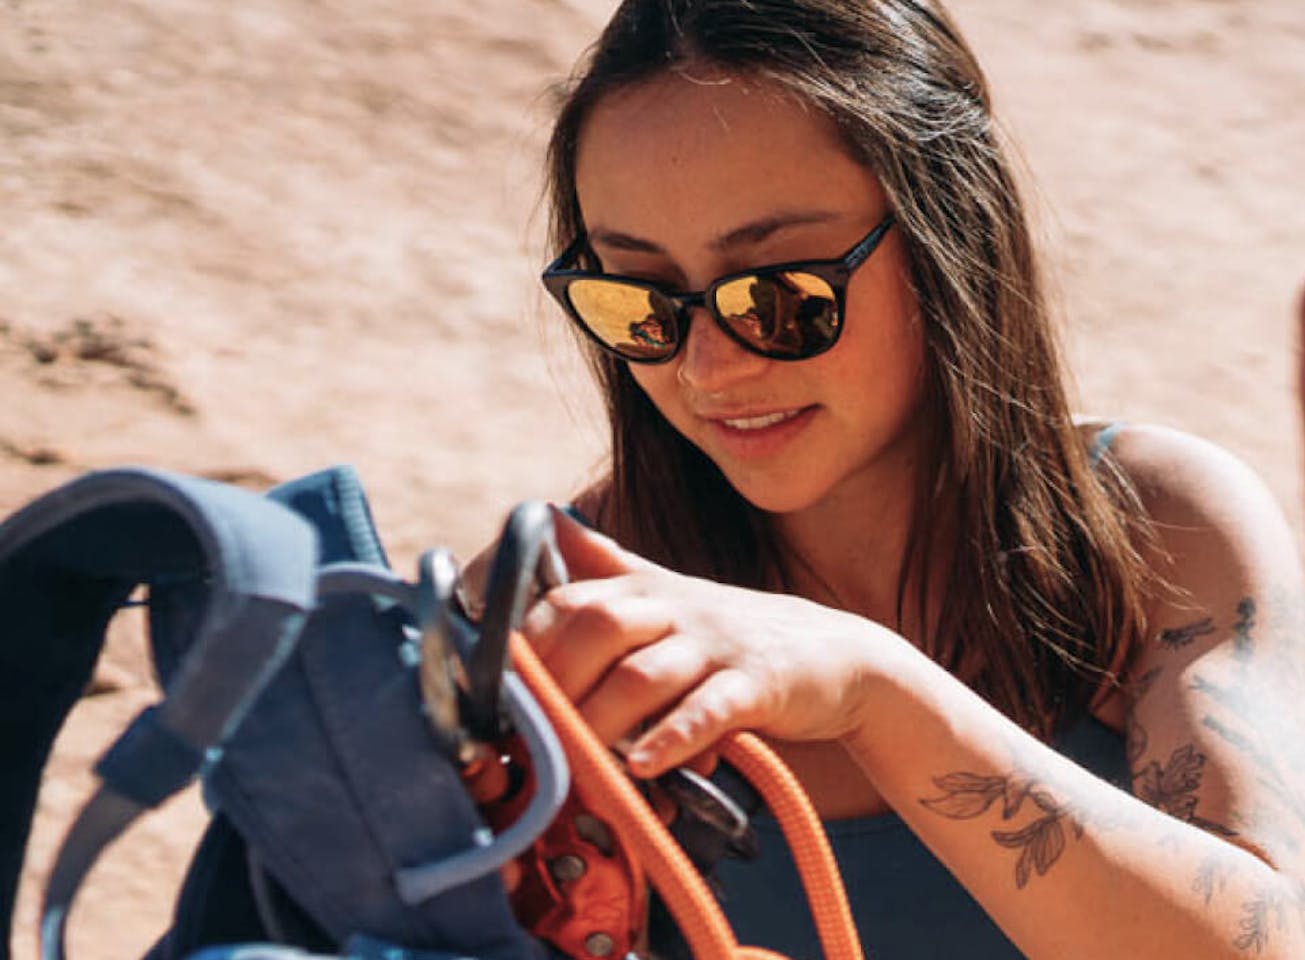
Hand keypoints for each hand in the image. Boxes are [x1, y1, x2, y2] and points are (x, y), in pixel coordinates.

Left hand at [522, 509, 898, 777]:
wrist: (837, 656)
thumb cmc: (732, 637)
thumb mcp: (669, 596)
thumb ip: (608, 568)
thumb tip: (545, 524)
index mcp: (644, 592)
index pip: (566, 602)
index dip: (523, 641)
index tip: (491, 690)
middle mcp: (675, 609)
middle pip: (596, 627)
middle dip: (552, 680)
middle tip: (523, 734)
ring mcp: (717, 644)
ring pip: (644, 674)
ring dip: (599, 719)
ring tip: (572, 759)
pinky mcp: (758, 683)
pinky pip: (710, 708)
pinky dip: (672, 737)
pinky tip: (641, 765)